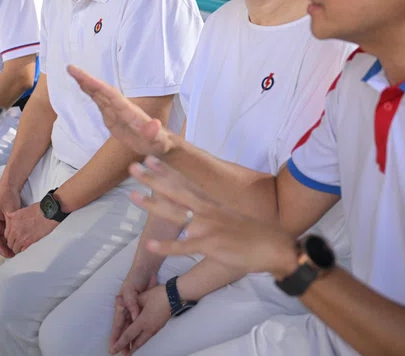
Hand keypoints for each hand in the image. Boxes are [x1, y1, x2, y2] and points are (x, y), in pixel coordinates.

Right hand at [0, 176, 22, 257]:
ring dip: (7, 243)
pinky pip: (5, 231)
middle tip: (13, 255)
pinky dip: (10, 237)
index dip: (1, 248)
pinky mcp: (2, 220)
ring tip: (16, 250)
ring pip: (1, 236)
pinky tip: (17, 240)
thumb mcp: (10, 211)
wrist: (9, 186)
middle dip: (4, 248)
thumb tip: (14, 236)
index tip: (8, 255)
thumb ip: (11, 223)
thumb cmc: (7, 196)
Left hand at [4, 202, 57, 254]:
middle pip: (9, 242)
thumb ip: (14, 215)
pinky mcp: (28, 241)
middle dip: (13, 243)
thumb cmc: (38, 210)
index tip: (13, 237)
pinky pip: (21, 250)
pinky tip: (26, 246)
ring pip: (14, 248)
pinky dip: (23, 249)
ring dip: (17, 248)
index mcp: (12, 222)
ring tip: (21, 246)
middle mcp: (14, 230)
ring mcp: (20, 237)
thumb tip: (10, 217)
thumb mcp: (22, 210)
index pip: (6, 234)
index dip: (10, 237)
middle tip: (17, 242)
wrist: (48, 213)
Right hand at [67, 65, 175, 156]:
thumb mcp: (159, 141)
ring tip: (73, 72)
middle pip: (102, 91)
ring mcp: (117, 111)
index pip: (111, 96)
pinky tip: (82, 86)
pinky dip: (90, 93)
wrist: (160, 143)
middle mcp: (122, 108)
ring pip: (100, 94)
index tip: (84, 77)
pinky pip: (100, 102)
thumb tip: (154, 125)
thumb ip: (154, 133)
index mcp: (129, 112)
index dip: (97, 86)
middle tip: (71, 68)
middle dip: (87, 80)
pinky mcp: (113, 117)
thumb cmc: (160, 143)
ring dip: (87, 83)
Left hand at [112, 283, 170, 354]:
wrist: (175, 296)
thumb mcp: (143, 297)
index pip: (128, 335)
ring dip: (135, 346)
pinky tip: (139, 341)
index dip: (120, 343)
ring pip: (143, 341)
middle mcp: (148, 328)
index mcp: (142, 322)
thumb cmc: (158, 295)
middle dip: (128, 349)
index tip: (113, 350)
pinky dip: (141, 341)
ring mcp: (155, 328)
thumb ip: (132, 303)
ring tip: (129, 352)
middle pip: (136, 342)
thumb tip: (120, 303)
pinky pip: (147, 337)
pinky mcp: (159, 326)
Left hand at [129, 157, 298, 278]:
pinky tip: (149, 244)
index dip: (166, 170)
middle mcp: (207, 211)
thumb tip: (194, 207)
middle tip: (133, 167)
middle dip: (153, 179)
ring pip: (175, 214)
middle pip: (175, 191)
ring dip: (153, 205)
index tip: (149, 158)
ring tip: (133, 197)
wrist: (271, 247)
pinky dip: (166, 246)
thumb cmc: (249, 232)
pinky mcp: (210, 246)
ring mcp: (207, 228)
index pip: (185, 182)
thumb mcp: (227, 215)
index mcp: (210, 203)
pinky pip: (184, 246)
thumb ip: (209, 210)